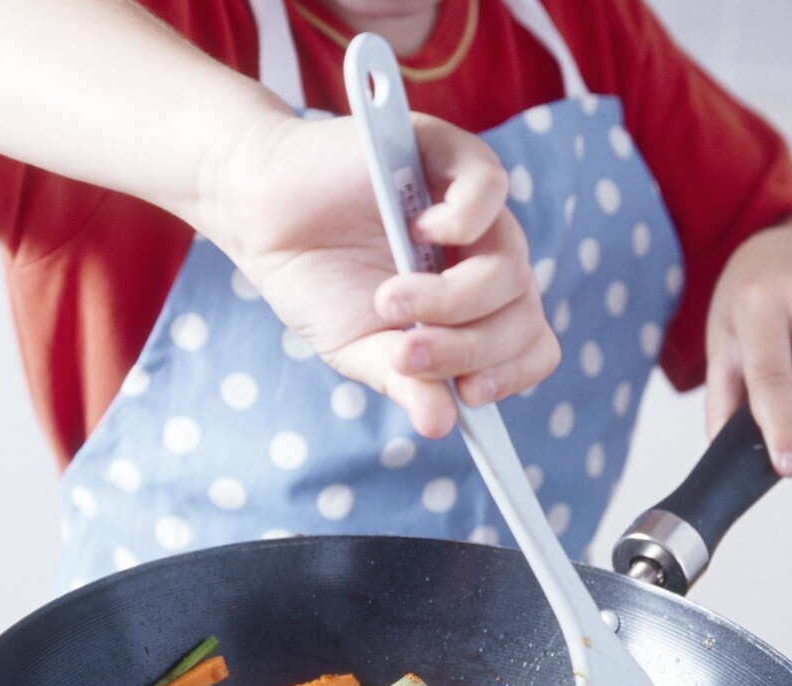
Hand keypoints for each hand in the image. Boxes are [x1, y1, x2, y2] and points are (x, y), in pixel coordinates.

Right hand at [203, 108, 559, 436]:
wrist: (261, 217)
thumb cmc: (316, 282)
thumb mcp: (358, 349)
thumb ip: (405, 383)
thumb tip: (440, 425)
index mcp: (477, 308)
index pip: (530, 345)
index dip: (511, 374)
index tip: (467, 393)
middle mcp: (487, 258)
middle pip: (522, 315)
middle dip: (466, 348)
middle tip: (404, 353)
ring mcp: (473, 207)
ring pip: (511, 266)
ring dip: (452, 300)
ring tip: (388, 301)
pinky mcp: (449, 153)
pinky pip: (491, 188)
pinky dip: (464, 220)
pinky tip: (421, 231)